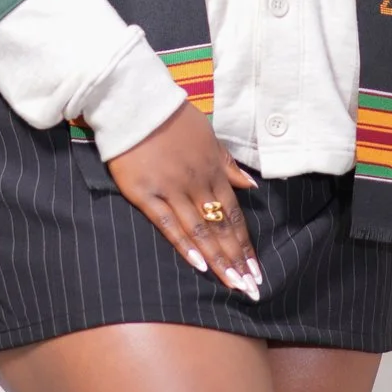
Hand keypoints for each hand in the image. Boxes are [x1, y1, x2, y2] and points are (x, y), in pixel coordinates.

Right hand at [108, 101, 262, 299]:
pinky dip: (185, 245)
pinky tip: (199, 265)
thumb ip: (228, 164)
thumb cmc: (173, 118)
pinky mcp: (145, 194)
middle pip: (221, 228)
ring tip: (232, 284)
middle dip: (237, 260)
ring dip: (218, 259)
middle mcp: (197, 183)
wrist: (135, 102)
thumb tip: (251, 186)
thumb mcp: (208, 136)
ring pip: (200, 230)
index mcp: (213, 170)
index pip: (234, 215)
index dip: (246, 245)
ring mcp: (171, 189)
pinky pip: (168, 224)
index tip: (256, 270)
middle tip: (250, 289)